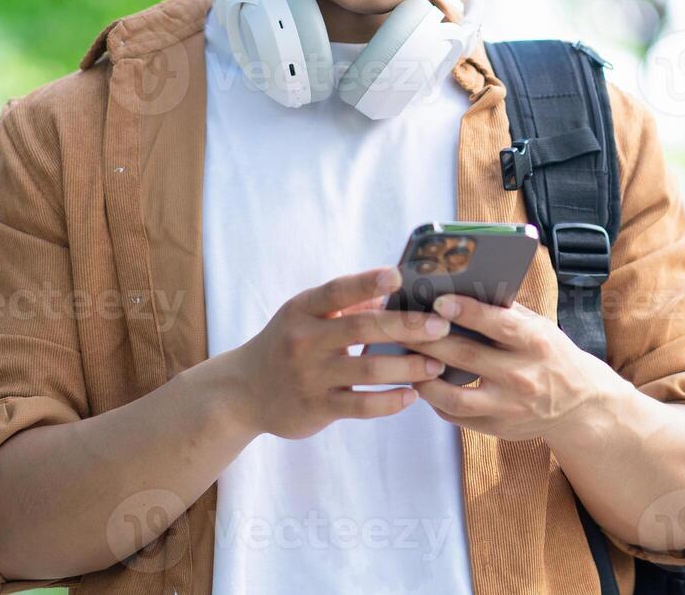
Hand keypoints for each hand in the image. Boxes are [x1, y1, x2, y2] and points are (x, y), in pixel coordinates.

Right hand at [228, 267, 453, 439]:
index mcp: (303, 310)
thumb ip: (346, 305)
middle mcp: (304, 340)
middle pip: (362, 328)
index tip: (398, 276)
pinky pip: (361, 405)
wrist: (243, 392)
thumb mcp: (306, 317)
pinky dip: (390, 400)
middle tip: (441, 326)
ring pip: (368, 368)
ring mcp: (309, 375)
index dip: (367, 282)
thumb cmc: (288, 344)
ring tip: (438, 363)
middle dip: (406, 326)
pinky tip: (412, 395)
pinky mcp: (316, 407)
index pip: (337, 291)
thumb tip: (395, 288)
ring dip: (408, 365)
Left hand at [394, 294, 626, 442]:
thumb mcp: (538, 326)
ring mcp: (509, 407)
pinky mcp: (498, 428)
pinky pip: (456, 416)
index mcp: (535, 342)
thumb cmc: (550, 353)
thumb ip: (504, 311)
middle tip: (399, 326)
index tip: (437, 301)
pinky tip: (423, 384)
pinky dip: (435, 400)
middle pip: (466, 356)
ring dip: (423, 378)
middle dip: (428, 340)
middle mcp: (522, 375)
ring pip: (454, 396)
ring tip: (404, 361)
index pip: (497, 324)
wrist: (579, 403)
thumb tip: (461, 289)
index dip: (465, 311)